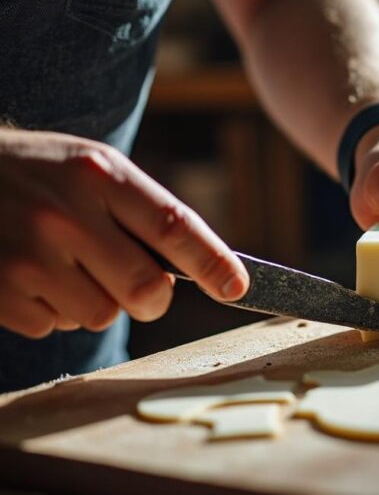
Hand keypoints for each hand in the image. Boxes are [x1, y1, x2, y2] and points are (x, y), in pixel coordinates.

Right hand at [0, 130, 248, 337]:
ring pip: (99, 315)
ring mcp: (25, 256)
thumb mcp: (92, 168)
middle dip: (153, 299)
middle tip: (144, 289)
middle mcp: (63, 215)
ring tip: (67, 266)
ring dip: (97, 302)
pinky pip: (53, 326)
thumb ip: (143, 212)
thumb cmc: (40, 173)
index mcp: (98, 175)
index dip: (213, 263)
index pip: (173, 227)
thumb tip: (205, 269)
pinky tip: (34, 276)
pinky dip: (53, 311)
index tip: (238, 287)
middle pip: (143, 289)